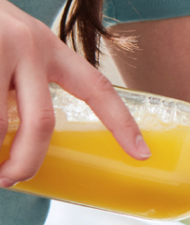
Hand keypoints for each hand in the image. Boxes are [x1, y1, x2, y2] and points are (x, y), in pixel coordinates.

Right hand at [0, 0, 148, 186]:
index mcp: (48, 46)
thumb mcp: (9, 43)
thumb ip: (21, 81)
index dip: (121, 123)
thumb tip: (14, 141)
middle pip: (43, 123)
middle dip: (28, 161)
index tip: (142, 154)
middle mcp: (28, 45)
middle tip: (11, 180)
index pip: (96, 88)